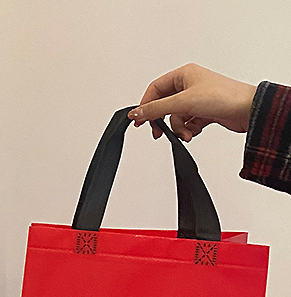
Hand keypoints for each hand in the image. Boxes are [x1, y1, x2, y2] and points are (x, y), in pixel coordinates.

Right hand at [128, 64, 256, 140]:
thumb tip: (137, 112)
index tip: (139, 120)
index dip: (145, 105)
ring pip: (176, 117)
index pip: (155, 89)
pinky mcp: (204, 111)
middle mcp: (189, 85)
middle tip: (157, 131)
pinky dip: (188, 130)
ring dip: (179, 128)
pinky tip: (193, 132)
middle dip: (163, 121)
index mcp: (184, 74)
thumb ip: (156, 109)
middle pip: (164, 105)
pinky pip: (187, 123)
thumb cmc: (223, 97)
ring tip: (186, 133)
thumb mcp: (182, 102)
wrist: (247, 110)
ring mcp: (197, 99)